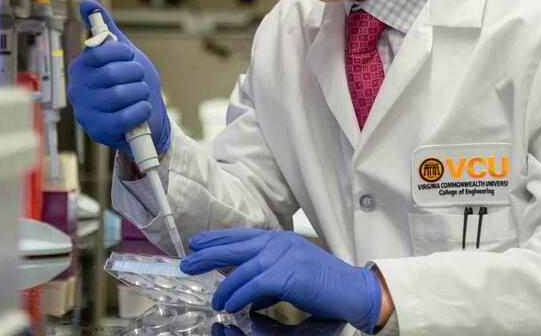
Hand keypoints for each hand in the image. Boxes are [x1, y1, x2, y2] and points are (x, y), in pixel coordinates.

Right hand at [67, 0, 170, 156]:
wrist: (144, 117)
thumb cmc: (130, 84)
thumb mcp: (121, 54)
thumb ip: (106, 29)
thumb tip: (87, 2)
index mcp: (81, 67)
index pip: (101, 51)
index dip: (123, 53)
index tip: (129, 58)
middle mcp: (78, 88)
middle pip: (113, 73)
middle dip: (136, 74)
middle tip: (139, 79)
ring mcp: (86, 111)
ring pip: (121, 94)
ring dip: (140, 93)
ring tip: (140, 96)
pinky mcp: (98, 130)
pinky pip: (124, 117)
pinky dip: (140, 110)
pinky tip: (141, 109)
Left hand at [179, 229, 381, 332]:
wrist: (354, 290)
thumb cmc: (325, 286)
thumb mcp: (292, 275)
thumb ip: (268, 278)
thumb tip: (246, 294)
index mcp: (280, 240)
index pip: (242, 236)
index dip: (218, 239)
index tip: (197, 243)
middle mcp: (280, 243)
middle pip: (235, 245)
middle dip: (209, 254)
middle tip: (187, 261)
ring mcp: (284, 256)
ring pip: (241, 268)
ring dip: (224, 286)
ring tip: (214, 299)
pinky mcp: (287, 274)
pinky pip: (252, 285)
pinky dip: (238, 296)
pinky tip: (229, 305)